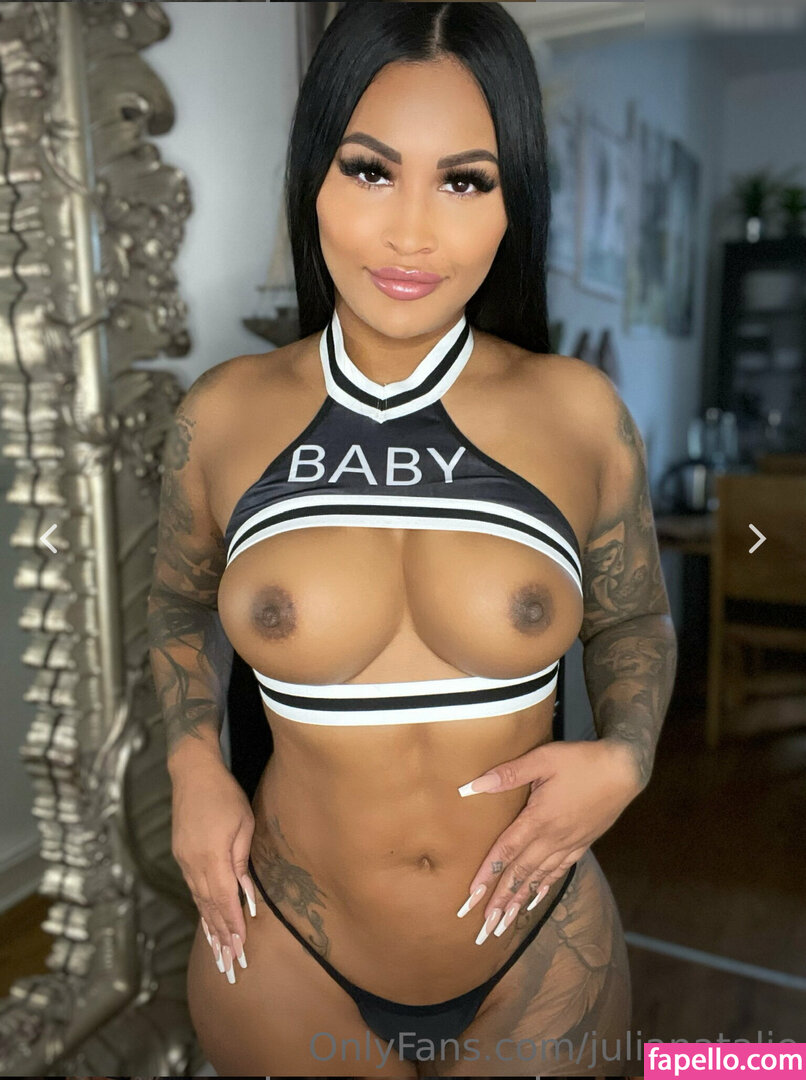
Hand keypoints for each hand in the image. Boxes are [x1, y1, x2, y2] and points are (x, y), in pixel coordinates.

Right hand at [171, 756, 257, 981]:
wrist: (192, 773)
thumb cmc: (225, 795)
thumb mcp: (243, 824)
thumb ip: (242, 861)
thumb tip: (245, 895)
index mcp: (211, 856)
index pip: (223, 900)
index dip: (232, 926)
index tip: (240, 948)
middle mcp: (193, 864)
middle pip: (208, 907)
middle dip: (221, 937)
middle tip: (230, 965)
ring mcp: (184, 861)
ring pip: (199, 901)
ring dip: (210, 928)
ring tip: (219, 953)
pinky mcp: (182, 855)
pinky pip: (193, 889)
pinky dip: (202, 909)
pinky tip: (207, 923)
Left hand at [455, 738, 641, 941]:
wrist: (624, 770)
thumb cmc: (581, 760)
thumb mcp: (542, 759)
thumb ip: (507, 774)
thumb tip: (470, 786)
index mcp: (539, 819)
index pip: (506, 852)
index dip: (487, 875)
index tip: (472, 897)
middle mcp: (553, 838)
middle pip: (521, 873)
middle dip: (501, 900)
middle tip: (485, 926)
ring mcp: (569, 843)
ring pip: (539, 877)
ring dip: (520, 900)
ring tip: (505, 922)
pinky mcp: (582, 843)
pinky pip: (560, 870)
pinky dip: (545, 887)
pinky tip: (536, 899)